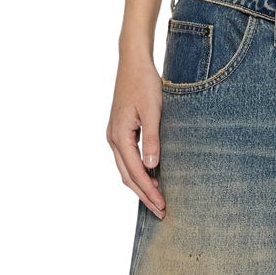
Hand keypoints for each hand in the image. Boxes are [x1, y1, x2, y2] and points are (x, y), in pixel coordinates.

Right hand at [108, 53, 165, 217]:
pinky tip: (151, 178)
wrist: (133, 63)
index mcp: (119, 135)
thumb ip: (153, 140)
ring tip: (157, 200)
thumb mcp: (153, 112)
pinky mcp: (121, 131)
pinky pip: (127, 159)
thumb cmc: (144, 84)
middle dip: (144, 195)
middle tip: (161, 212)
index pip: (134, 172)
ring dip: (140, 186)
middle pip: (127, 176)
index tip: (162, 205)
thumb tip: (152, 168)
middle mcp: (113, 138)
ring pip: (125, 169)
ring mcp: (115, 135)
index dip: (148, 191)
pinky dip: (138, 173)